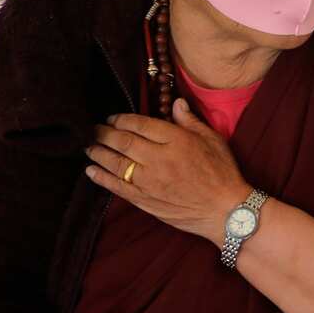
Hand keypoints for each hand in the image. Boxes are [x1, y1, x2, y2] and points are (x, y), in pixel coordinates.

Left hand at [85, 99, 248, 246]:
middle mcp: (159, 159)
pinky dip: (101, 178)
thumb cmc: (222, 173)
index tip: (112, 118)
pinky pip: (117, 187)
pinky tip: (91, 171)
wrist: (224, 210)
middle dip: (104, 133)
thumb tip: (175, 102)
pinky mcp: (145, 200)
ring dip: (99, 153)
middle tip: (94, 129)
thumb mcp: (212, 140)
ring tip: (89, 147)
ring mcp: (149, 182)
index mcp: (176, 141)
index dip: (121, 119)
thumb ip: (190, 121)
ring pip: (115, 163)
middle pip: (123, 142)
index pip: (139, 124)